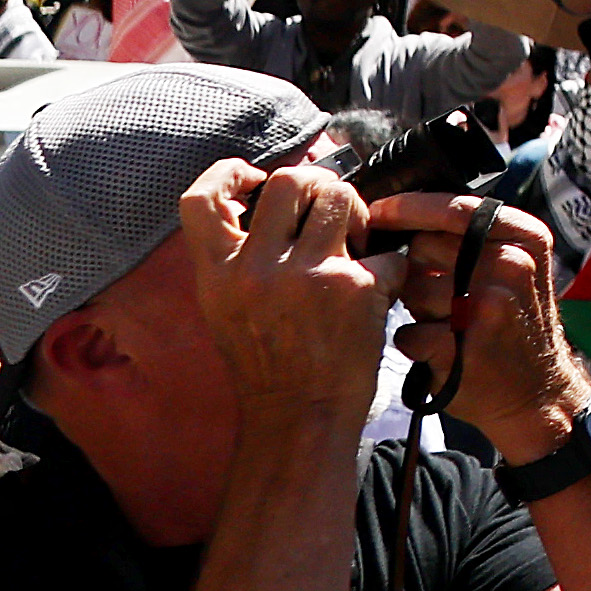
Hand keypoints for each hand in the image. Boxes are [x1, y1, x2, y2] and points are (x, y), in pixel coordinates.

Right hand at [177, 159, 396, 424]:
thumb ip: (238, 257)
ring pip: (341, 196)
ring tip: (357, 244)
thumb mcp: (227, 308)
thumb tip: (267, 196)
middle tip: (330, 216)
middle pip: (290, 180)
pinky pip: (385, 250)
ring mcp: (306, 275)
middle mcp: (255, 269)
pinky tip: (381, 292)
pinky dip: (390, 266)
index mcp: (217, 274)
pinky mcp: (354, 286)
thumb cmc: (269, 362)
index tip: (256, 177)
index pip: (200, 199)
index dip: (229, 173)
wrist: (298, 417)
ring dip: (357, 212)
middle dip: (320, 185)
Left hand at [373, 193, 580, 455]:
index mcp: (526, 238)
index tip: (379, 212)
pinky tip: (436, 350)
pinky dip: (412, 343)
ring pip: (410, 291)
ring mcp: (486, 308)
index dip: (408, 208)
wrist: (538, 392)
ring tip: (444, 324)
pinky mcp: (460, 348)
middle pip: (424, 247)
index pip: (455, 208)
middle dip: (417, 267)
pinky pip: (406, 333)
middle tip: (437, 291)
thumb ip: (477, 238)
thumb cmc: (516, 322)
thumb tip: (405, 214)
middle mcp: (511, 266)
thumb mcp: (518, 266)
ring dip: (415, 309)